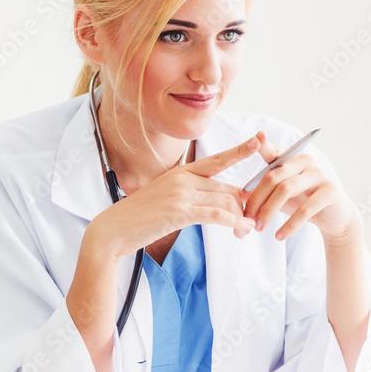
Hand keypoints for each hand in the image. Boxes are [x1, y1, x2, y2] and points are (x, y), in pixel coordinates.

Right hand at [87, 134, 261, 259]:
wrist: (112, 230)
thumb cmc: (138, 217)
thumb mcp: (164, 198)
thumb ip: (187, 194)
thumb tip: (212, 200)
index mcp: (180, 172)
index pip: (216, 160)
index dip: (239, 151)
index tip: (258, 141)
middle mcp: (182, 179)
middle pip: (226, 188)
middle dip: (243, 205)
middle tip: (251, 220)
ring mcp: (181, 194)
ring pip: (224, 201)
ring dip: (240, 217)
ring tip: (247, 230)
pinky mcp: (179, 212)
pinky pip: (216, 215)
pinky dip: (233, 222)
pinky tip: (242, 228)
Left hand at [242, 131, 358, 241]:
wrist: (333, 217)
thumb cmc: (303, 202)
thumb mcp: (281, 195)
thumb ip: (263, 192)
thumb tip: (239, 195)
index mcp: (292, 158)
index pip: (273, 151)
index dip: (262, 145)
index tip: (255, 138)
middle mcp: (306, 161)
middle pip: (273, 176)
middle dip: (257, 199)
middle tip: (247, 219)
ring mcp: (319, 174)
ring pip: (286, 190)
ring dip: (269, 211)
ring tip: (259, 228)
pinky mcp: (330, 191)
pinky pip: (305, 209)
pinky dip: (290, 225)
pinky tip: (279, 236)